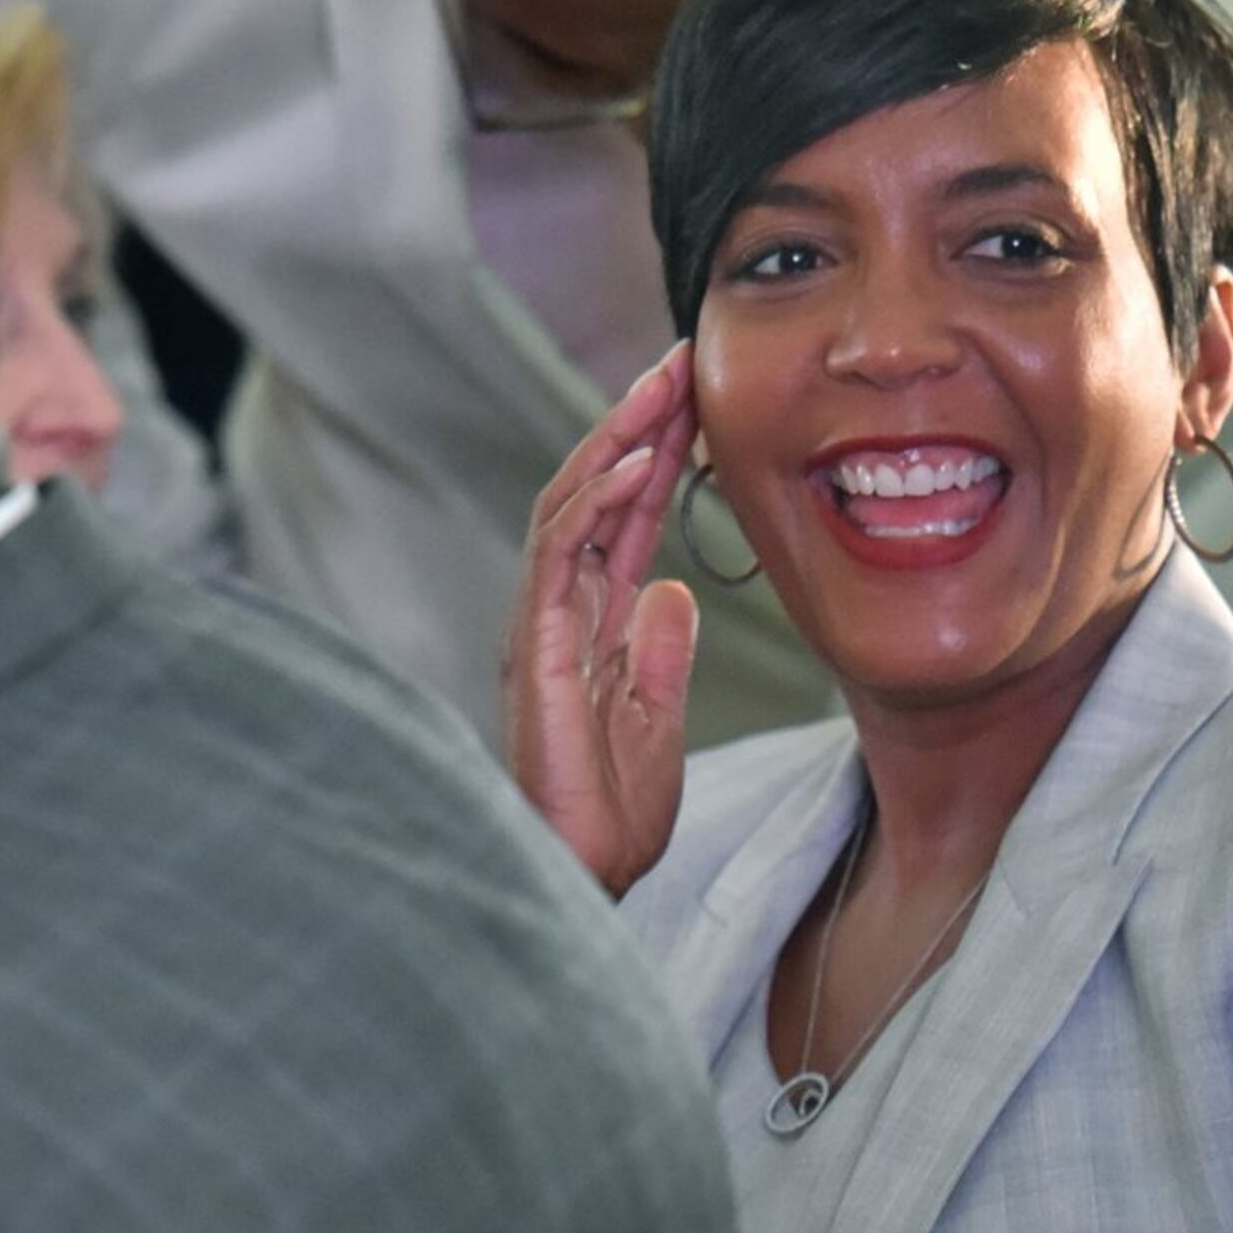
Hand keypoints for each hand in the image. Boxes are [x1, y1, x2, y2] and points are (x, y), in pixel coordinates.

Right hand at [504, 345, 702, 896]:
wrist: (583, 873)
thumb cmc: (610, 812)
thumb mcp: (656, 718)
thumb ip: (661, 653)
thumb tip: (675, 592)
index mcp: (589, 621)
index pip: (624, 516)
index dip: (658, 454)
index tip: (699, 396)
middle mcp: (558, 610)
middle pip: (594, 491)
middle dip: (637, 421)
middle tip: (682, 358)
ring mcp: (540, 623)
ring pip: (567, 503)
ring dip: (615, 439)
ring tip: (661, 386)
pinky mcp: (534, 645)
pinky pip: (558, 554)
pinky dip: (595, 501)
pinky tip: (635, 462)